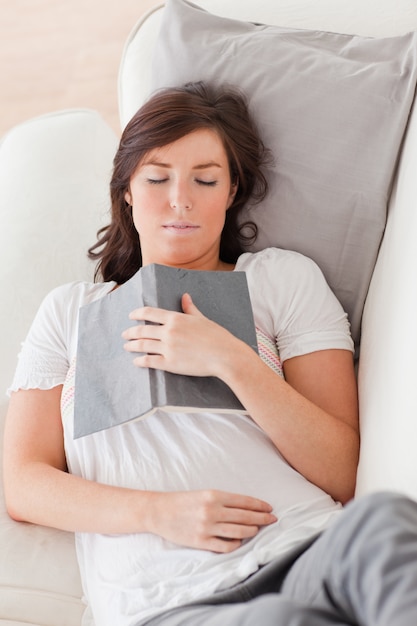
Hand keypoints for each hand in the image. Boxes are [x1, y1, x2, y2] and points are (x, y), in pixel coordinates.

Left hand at [122, 294, 246, 378]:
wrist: (225, 356)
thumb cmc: (217, 336)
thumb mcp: (202, 319)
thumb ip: (190, 308)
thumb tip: (185, 296)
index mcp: (176, 319)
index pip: (149, 313)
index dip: (137, 314)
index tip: (131, 316)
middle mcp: (169, 332)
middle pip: (142, 330)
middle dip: (131, 332)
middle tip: (125, 334)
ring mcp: (168, 348)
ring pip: (143, 346)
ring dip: (132, 346)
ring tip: (127, 346)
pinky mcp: (170, 364)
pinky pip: (150, 361)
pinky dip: (140, 361)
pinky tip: (136, 361)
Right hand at [149, 489, 276, 552]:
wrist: (160, 511)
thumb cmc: (183, 501)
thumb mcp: (204, 494)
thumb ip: (223, 501)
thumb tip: (246, 509)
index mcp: (213, 495)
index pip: (243, 501)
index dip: (259, 505)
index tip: (269, 508)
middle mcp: (212, 510)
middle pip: (245, 516)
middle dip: (262, 518)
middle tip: (273, 519)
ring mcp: (207, 527)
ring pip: (239, 531)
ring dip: (252, 530)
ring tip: (258, 529)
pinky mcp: (201, 541)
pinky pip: (225, 545)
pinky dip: (236, 543)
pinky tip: (240, 540)